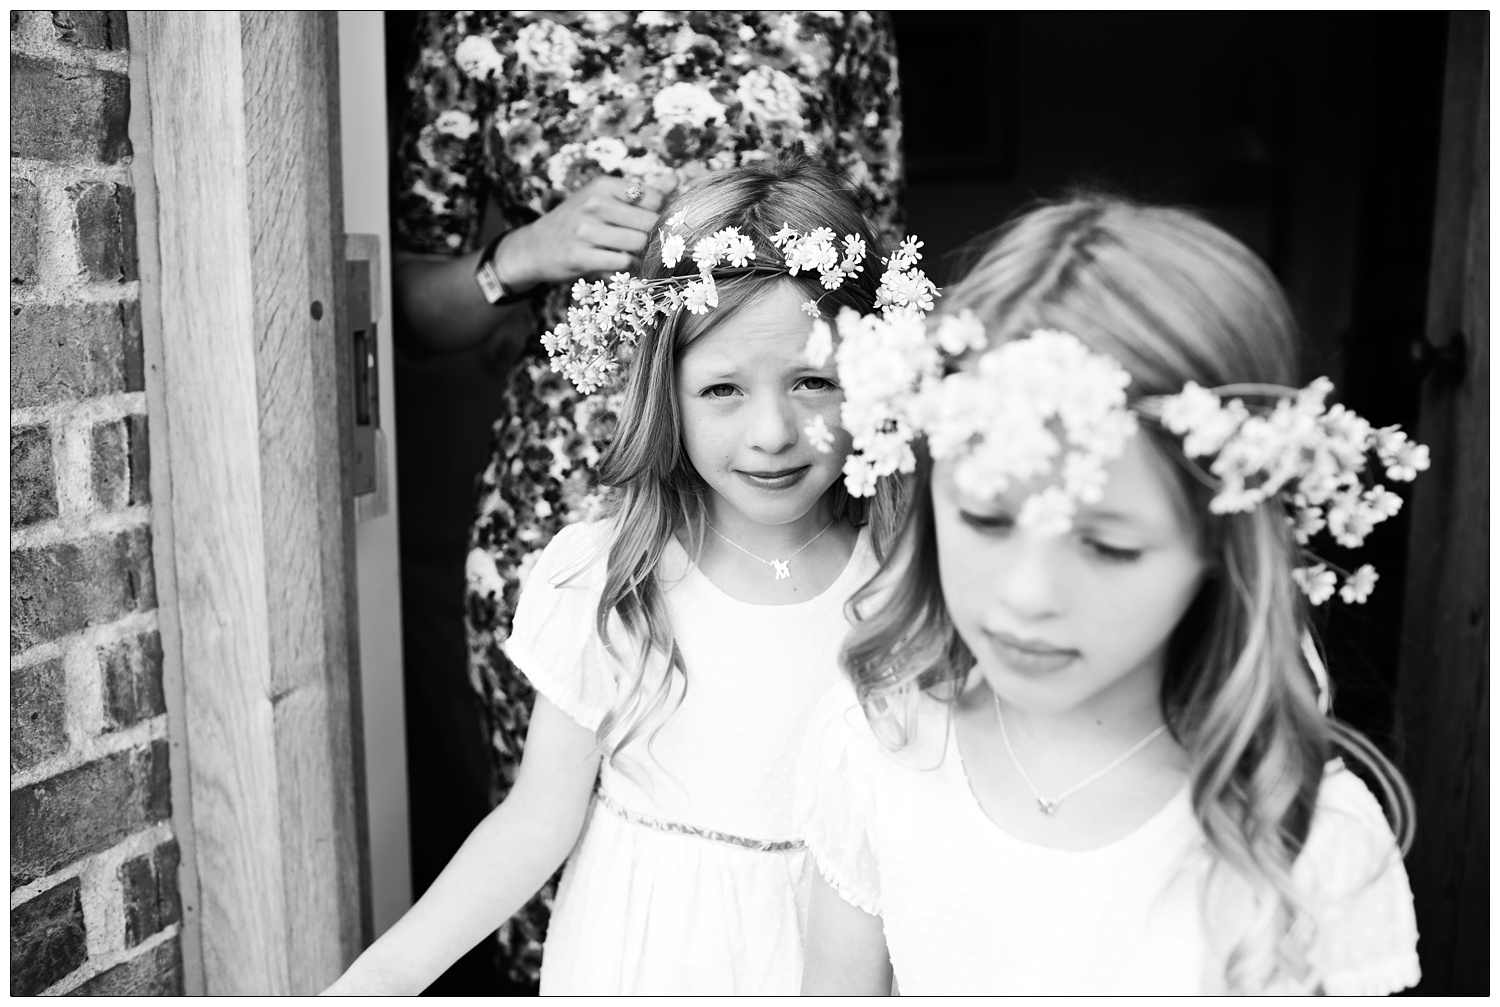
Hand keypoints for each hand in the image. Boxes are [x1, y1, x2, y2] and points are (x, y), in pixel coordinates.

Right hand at [494, 174, 671, 291]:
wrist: (535, 247)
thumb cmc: (577, 221)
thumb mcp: (604, 198)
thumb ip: (642, 191)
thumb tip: (676, 177)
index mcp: (603, 185)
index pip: (653, 197)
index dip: (659, 214)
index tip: (651, 223)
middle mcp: (594, 204)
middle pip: (649, 222)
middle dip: (651, 236)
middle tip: (642, 243)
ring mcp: (585, 230)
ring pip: (638, 243)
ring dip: (639, 253)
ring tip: (628, 253)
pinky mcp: (580, 256)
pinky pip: (622, 263)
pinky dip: (626, 267)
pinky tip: (616, 264)